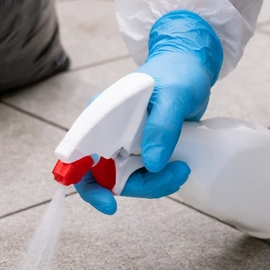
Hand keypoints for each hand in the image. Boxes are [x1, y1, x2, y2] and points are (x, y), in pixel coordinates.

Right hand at [76, 10, 222, 213]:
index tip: (109, 201)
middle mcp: (106, 132)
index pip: (78, 153)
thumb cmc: (178, 73)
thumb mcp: (173, 96)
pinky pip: (141, 176)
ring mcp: (122, 143)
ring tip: (182, 169)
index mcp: (100, 115)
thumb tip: (152, 164)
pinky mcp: (139, 150)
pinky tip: (178, 169)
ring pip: (125, 180)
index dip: (86, 181)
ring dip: (153, 184)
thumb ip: (162, 127)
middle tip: (172, 179)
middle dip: (136, 187)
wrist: (191, 67)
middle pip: (103, 176)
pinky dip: (158, 180)